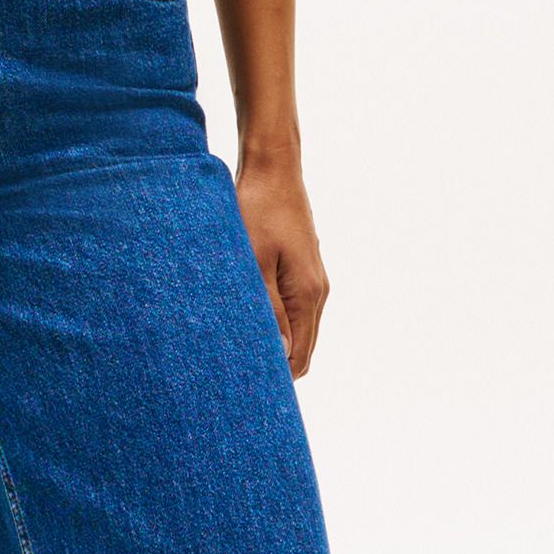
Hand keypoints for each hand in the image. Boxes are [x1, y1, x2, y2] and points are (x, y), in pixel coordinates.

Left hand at [236, 149, 327, 375]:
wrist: (273, 168)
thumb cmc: (257, 211)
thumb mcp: (254, 263)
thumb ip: (268, 310)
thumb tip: (280, 355)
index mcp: (308, 294)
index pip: (300, 357)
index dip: (278, 378)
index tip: (247, 385)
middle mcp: (317, 290)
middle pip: (302, 347)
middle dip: (276, 364)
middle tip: (236, 373)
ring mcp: (312, 278)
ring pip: (297, 327)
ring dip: (274, 340)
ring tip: (238, 348)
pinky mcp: (301, 267)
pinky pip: (292, 307)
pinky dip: (276, 320)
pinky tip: (249, 318)